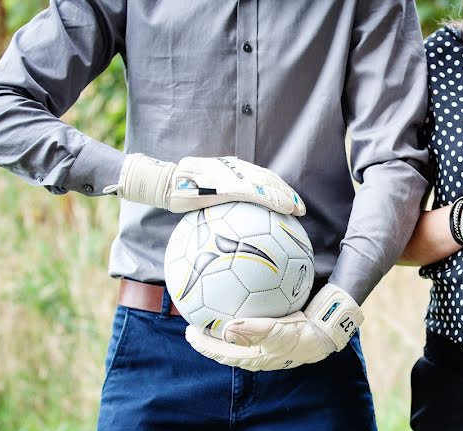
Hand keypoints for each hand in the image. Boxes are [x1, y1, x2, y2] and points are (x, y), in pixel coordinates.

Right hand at [103, 153, 305, 214]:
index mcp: (229, 170)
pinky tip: (285, 210)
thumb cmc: (179, 193)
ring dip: (285, 196)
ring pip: (266, 183)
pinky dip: (273, 200)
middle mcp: (234, 168)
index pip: (259, 177)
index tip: (289, 203)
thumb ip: (215, 204)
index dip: (276, 188)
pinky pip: (255, 193)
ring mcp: (231, 174)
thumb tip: (223, 229)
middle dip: (286, 192)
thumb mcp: (201, 196)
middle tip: (300, 209)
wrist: (163, 184)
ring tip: (297, 211)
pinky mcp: (227, 184)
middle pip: (267, 178)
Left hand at [185, 284, 362, 370]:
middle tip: (195, 323)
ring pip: (238, 337)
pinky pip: (251, 325)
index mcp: (255, 357)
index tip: (189, 332)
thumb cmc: (304, 334)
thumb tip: (227, 328)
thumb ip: (254, 330)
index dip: (203, 344)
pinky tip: (241, 300)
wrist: (328, 330)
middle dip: (209, 337)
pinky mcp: (274, 331)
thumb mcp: (279, 332)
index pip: (222, 353)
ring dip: (224, 327)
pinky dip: (240, 317)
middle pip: (226, 346)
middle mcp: (257, 352)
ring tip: (212, 313)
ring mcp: (266, 343)